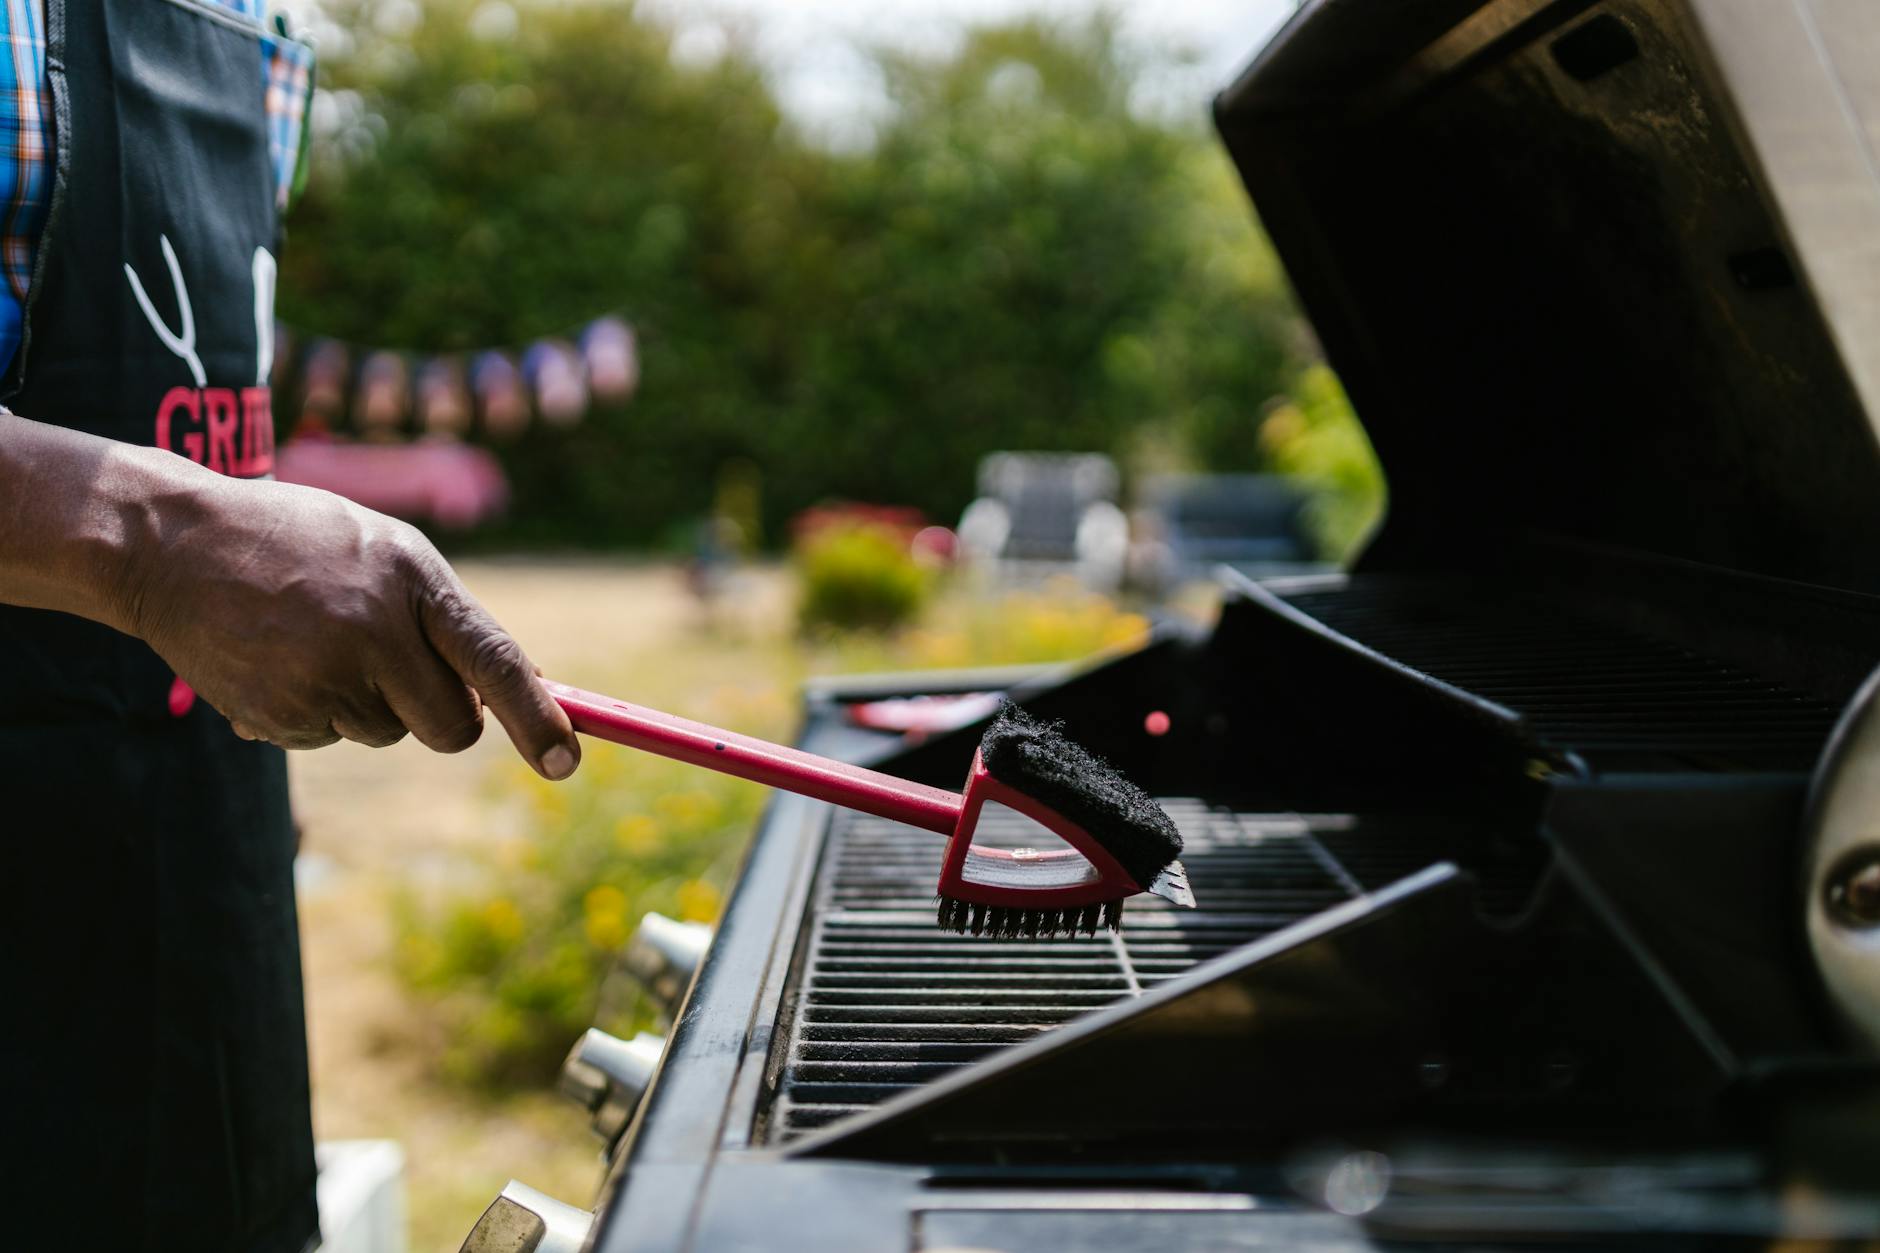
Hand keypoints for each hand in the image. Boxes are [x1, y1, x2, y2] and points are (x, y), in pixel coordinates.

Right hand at [122, 472, 580, 778]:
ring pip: (388, 731)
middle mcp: (373, 631)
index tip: (566, 763)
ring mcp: (322, 677)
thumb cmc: (300, 543)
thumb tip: (524, 685)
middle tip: (399, 670)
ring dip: (368, 702)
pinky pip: (330, 736)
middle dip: (442, 717)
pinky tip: (279, 658)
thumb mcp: (384, 552)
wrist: (172, 545)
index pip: (493, 659)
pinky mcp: (279, 716)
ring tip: (314, 638)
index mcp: (411, 578)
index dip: (537, 717)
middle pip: (450, 727)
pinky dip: (316, 710)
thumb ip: (447, 616)